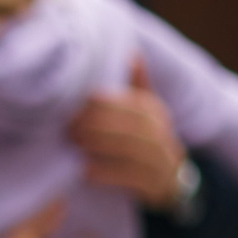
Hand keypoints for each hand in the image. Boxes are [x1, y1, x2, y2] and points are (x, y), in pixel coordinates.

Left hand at [68, 56, 188, 207]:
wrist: (171, 181)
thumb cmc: (146, 139)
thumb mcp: (145, 112)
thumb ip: (137, 85)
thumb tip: (132, 52)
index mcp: (154, 112)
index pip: (129, 103)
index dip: (102, 102)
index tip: (73, 102)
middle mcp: (162, 134)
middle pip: (130, 125)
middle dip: (96, 124)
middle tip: (66, 125)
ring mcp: (162, 160)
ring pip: (131, 150)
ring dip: (100, 146)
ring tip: (73, 143)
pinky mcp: (156, 186)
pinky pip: (131, 178)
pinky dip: (106, 174)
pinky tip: (84, 171)